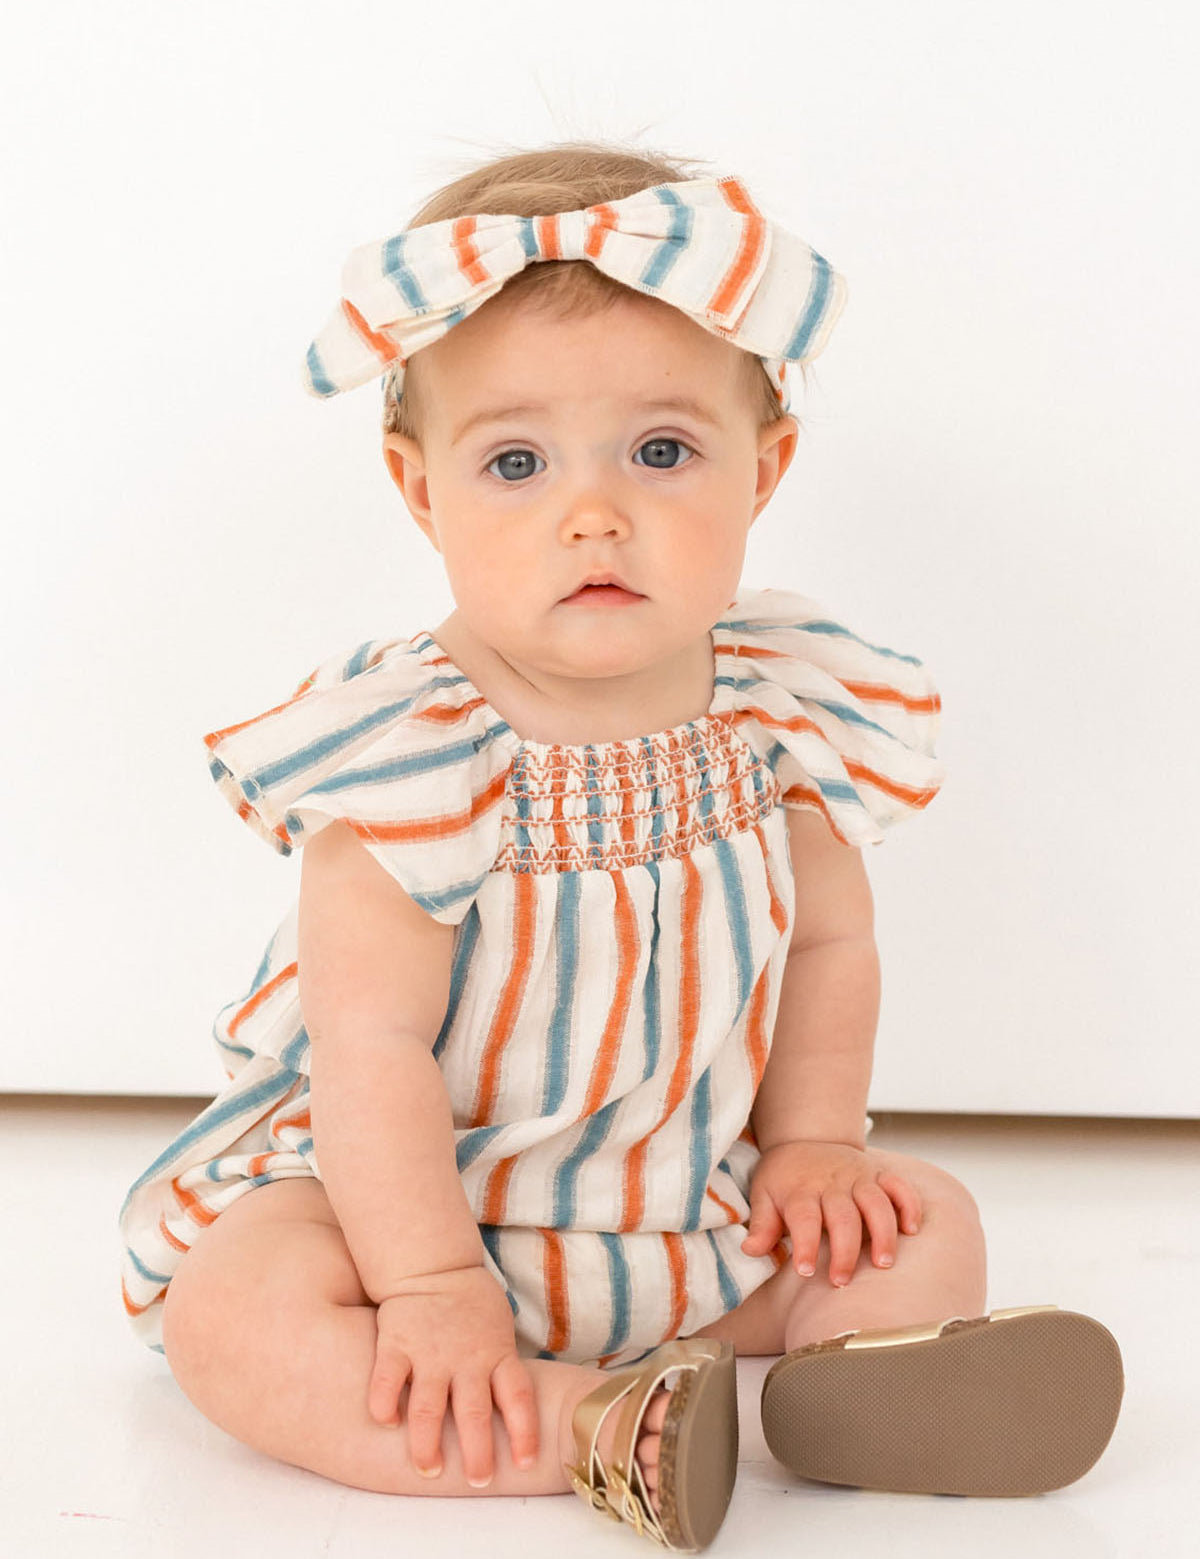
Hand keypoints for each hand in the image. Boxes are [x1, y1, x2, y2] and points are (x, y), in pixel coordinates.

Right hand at [368, 1263, 538, 1485]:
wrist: (432, 1264)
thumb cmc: (472, 1307)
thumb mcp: (500, 1331)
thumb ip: (503, 1368)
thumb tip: (517, 1418)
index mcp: (497, 1353)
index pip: (518, 1397)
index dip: (525, 1431)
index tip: (525, 1464)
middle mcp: (466, 1357)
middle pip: (475, 1410)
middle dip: (478, 1450)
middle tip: (478, 1479)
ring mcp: (430, 1352)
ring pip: (430, 1405)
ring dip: (428, 1442)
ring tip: (429, 1469)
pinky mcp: (396, 1343)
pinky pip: (388, 1379)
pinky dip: (384, 1403)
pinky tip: (386, 1423)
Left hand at [740, 1140, 922, 1286]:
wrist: (804, 1139)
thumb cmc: (783, 1178)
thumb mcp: (763, 1195)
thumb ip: (762, 1225)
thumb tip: (750, 1251)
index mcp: (801, 1190)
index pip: (804, 1218)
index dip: (806, 1245)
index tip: (806, 1271)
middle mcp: (832, 1182)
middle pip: (843, 1216)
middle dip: (845, 1250)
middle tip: (842, 1281)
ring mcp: (858, 1176)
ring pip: (876, 1202)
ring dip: (882, 1233)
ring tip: (883, 1263)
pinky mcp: (878, 1172)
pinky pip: (899, 1185)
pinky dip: (908, 1205)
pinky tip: (911, 1230)